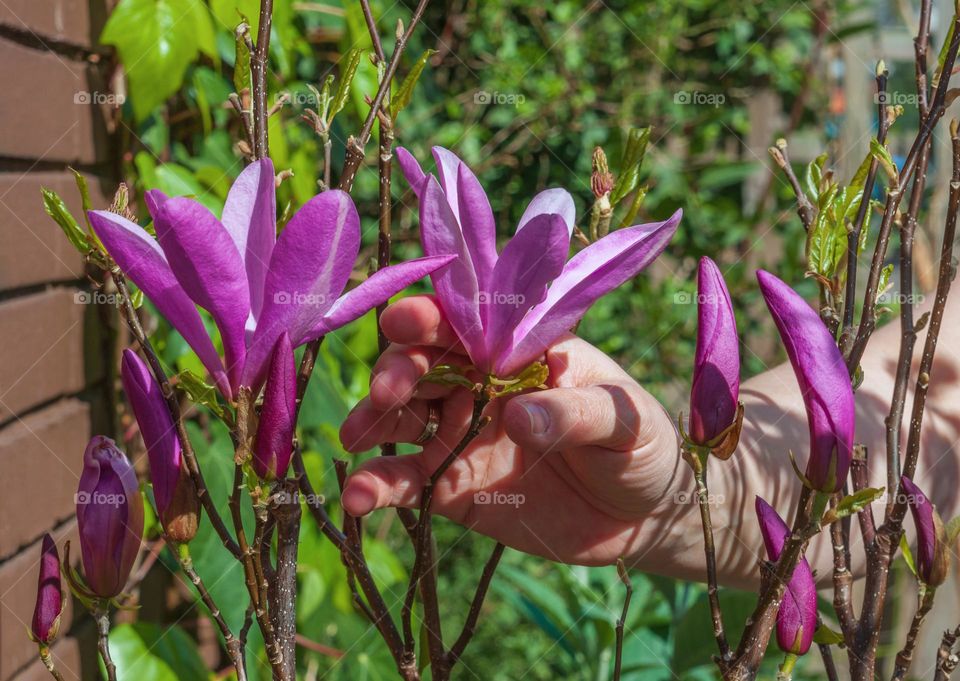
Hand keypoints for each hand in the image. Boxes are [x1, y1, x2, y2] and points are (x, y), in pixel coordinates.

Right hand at [340, 295, 689, 565]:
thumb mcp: (624, 421)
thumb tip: (515, 415)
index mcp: (521, 352)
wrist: (646, 518)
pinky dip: (378, 485)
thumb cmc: (643, 446)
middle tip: (386, 394)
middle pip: (423, 365)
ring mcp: (463, 435)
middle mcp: (483, 385)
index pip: (468, 323)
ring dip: (372, 424)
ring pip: (402, 419)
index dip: (432, 317)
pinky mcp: (454, 487)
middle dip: (396, 372)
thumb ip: (574, 414)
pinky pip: (407, 481)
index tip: (405, 322)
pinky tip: (358, 497)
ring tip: (353, 441)